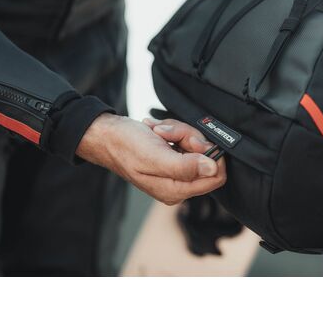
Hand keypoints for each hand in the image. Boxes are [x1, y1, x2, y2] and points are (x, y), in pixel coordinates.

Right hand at [76, 113, 225, 204]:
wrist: (106, 135)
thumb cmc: (125, 146)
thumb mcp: (156, 156)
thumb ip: (185, 167)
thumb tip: (212, 169)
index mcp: (175, 190)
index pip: (215, 178)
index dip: (211, 155)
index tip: (193, 141)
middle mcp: (178, 184)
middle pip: (207, 158)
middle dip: (189, 138)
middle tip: (168, 134)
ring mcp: (175, 171)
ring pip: (197, 145)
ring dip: (179, 132)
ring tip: (158, 131)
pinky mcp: (172, 158)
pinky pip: (185, 140)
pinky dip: (174, 131)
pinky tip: (157, 131)